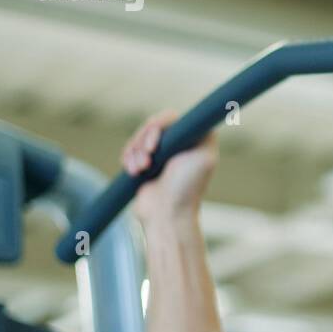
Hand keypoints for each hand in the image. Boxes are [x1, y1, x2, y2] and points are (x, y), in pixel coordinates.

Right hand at [121, 109, 217, 223]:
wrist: (166, 215)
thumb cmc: (186, 189)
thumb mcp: (203, 158)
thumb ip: (203, 132)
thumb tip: (198, 115)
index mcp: (197, 139)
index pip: (171, 117)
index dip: (158, 126)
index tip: (154, 146)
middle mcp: (181, 143)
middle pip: (152, 125)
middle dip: (143, 142)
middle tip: (146, 163)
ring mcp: (163, 153)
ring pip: (139, 137)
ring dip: (135, 152)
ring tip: (140, 170)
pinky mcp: (147, 163)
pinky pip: (131, 149)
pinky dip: (128, 158)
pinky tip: (133, 172)